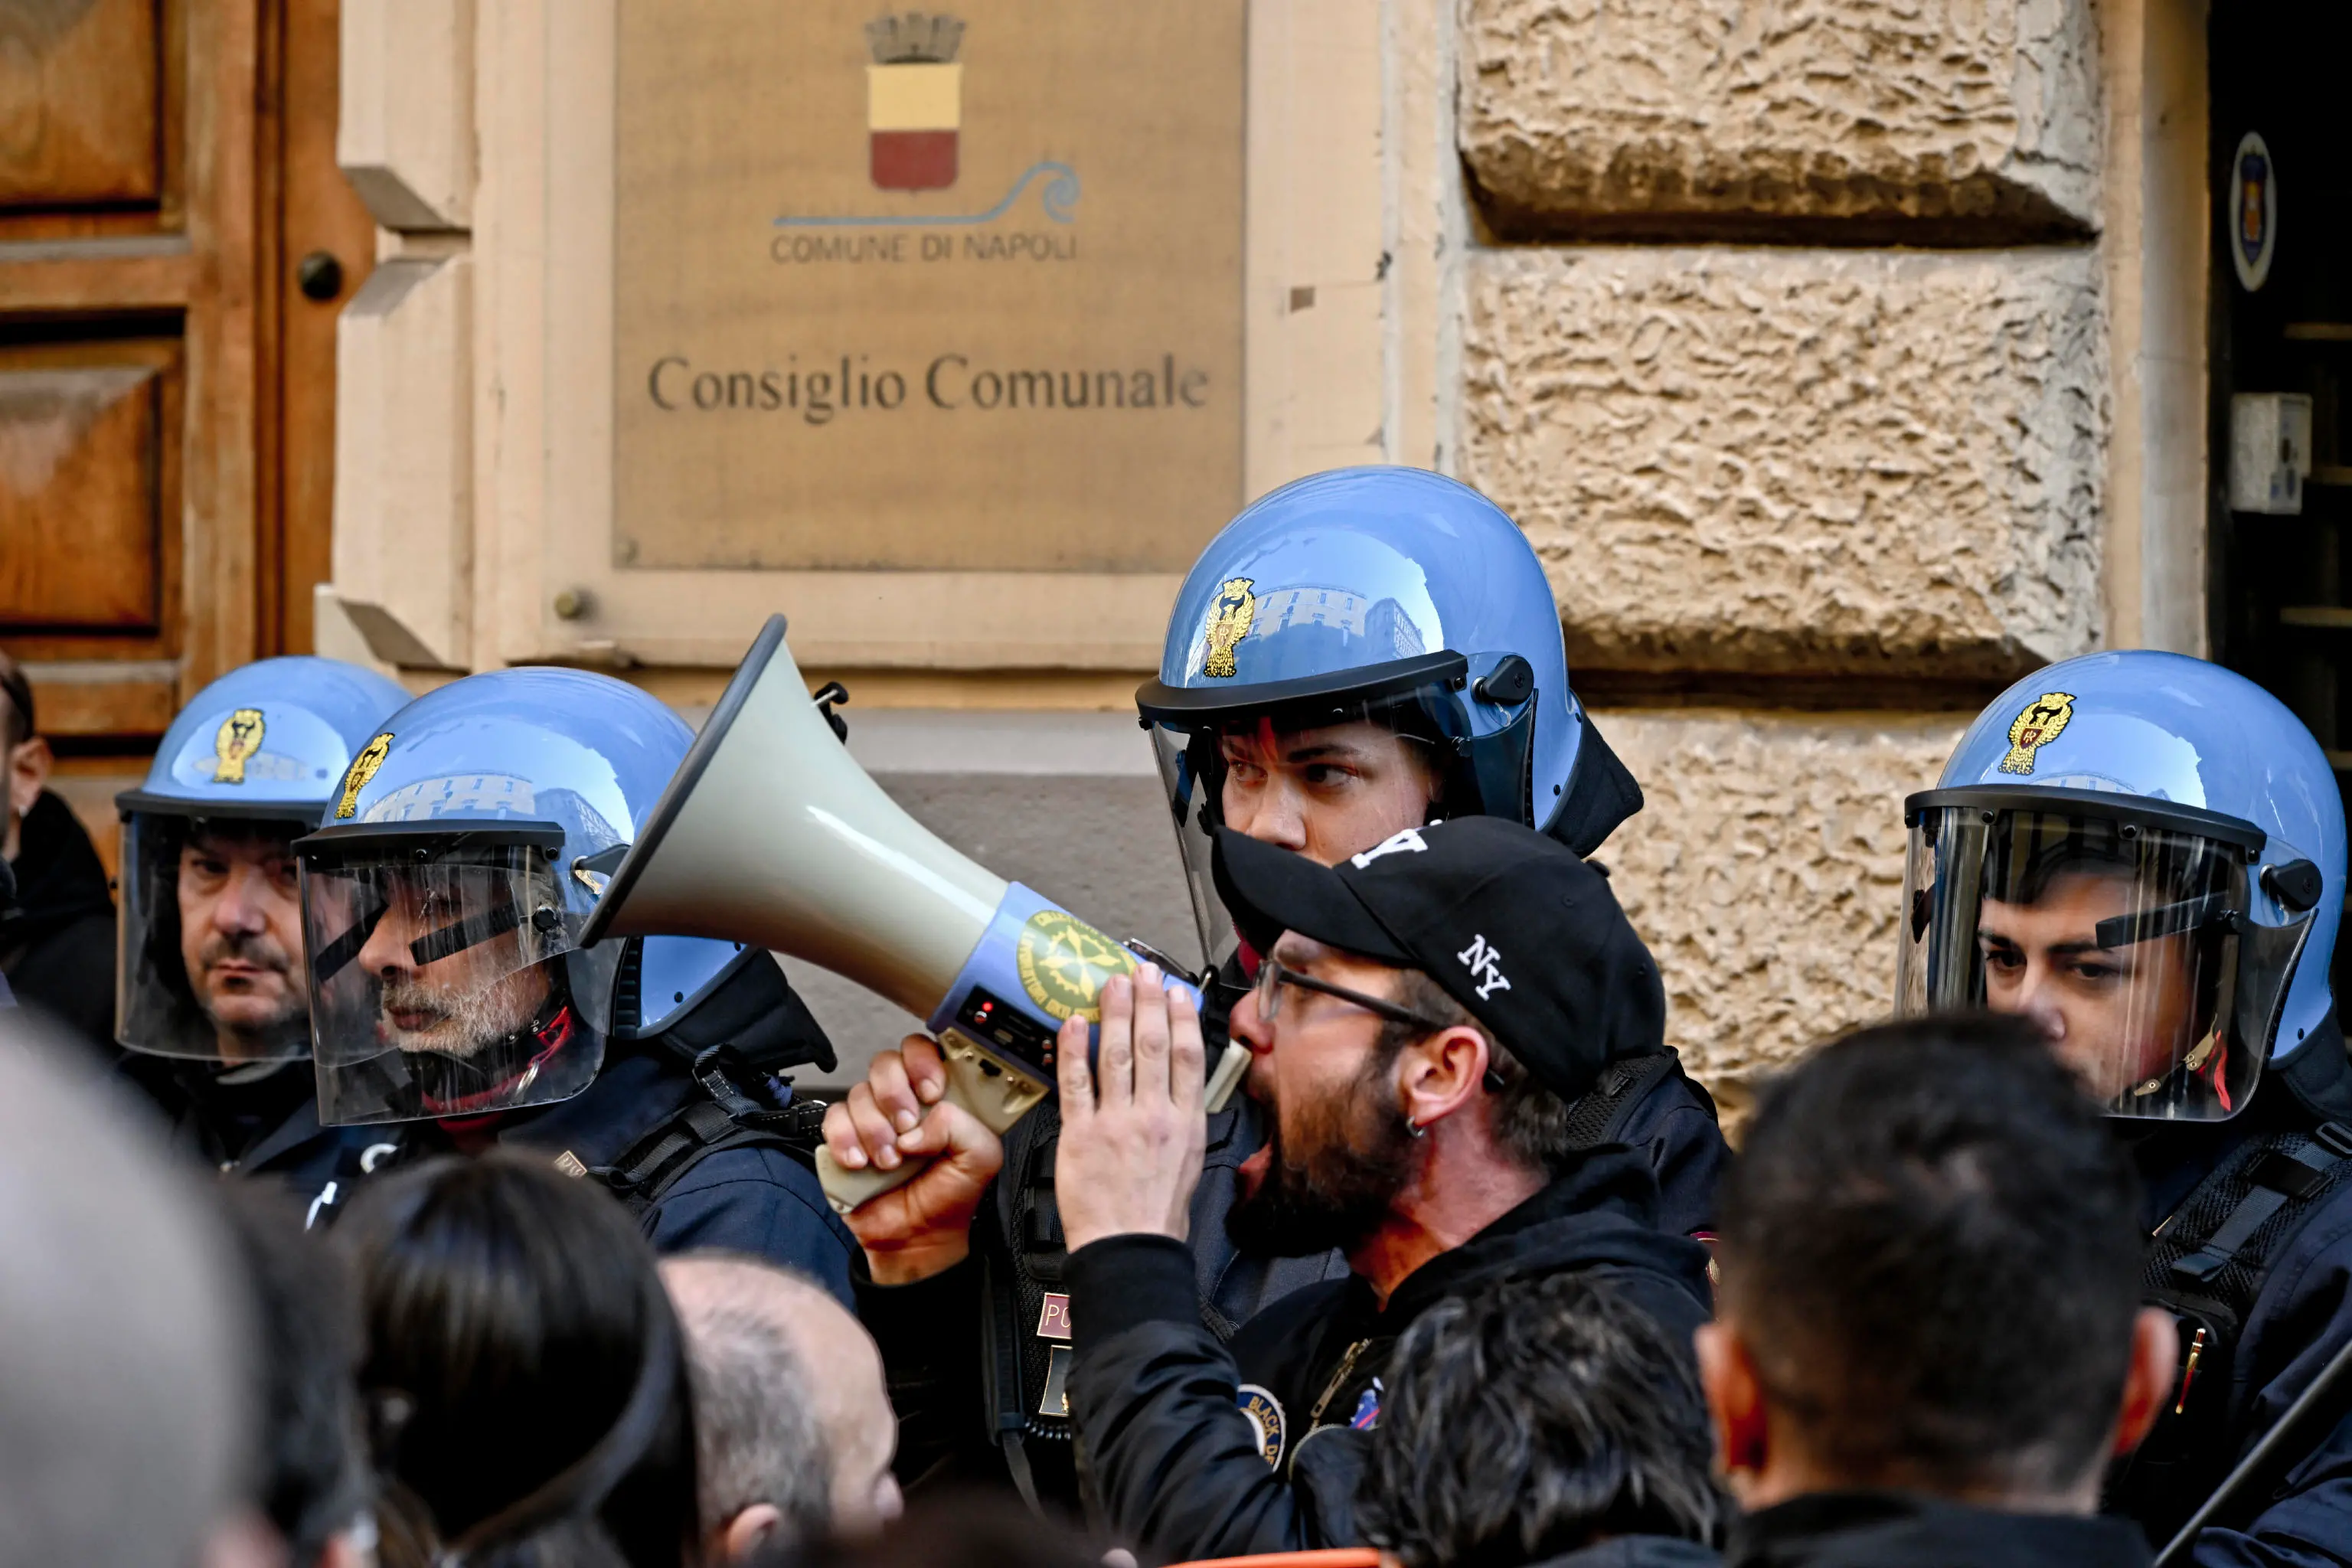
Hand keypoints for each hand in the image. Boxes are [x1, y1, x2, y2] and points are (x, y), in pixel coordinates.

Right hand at [822, 1035, 1004, 1284]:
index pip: (925, 1050)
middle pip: (886, 1062)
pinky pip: (834, 1119)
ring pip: (859, 1092)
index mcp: (940, 1097)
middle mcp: (904, 1101)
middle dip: (895, 1094)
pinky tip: (861, 1163)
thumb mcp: (980, 1159)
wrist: (914, 1239)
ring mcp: (873, 1118)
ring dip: (875, 1129)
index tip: (931, 1092)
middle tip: (906, 1127)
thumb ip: (963, 1126)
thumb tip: (923, 1121)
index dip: (923, 1062)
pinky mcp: (846, 1138)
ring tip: (890, 1161)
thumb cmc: (949, 1196)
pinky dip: (846, 1140)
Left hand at [1055, 965, 1206, 1253]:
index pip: (1187, 1056)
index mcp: (1185, 1122)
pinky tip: (1072, 1024)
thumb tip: (1179, 1083)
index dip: (1182, 1018)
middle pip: (1152, 1045)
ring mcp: (1116, 1122)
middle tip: (1143, 972)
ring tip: (1113, 984)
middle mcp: (1154, 1115)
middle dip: (1148, 1001)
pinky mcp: (1081, 1134)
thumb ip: (1183, 1117)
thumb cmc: (1158, 1214)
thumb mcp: (1190, 1159)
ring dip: (1114, 1013)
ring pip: (1116, 1054)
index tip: (1177, 992)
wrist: (1130, 1249)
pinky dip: (1073, 1050)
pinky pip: (1076, 1083)